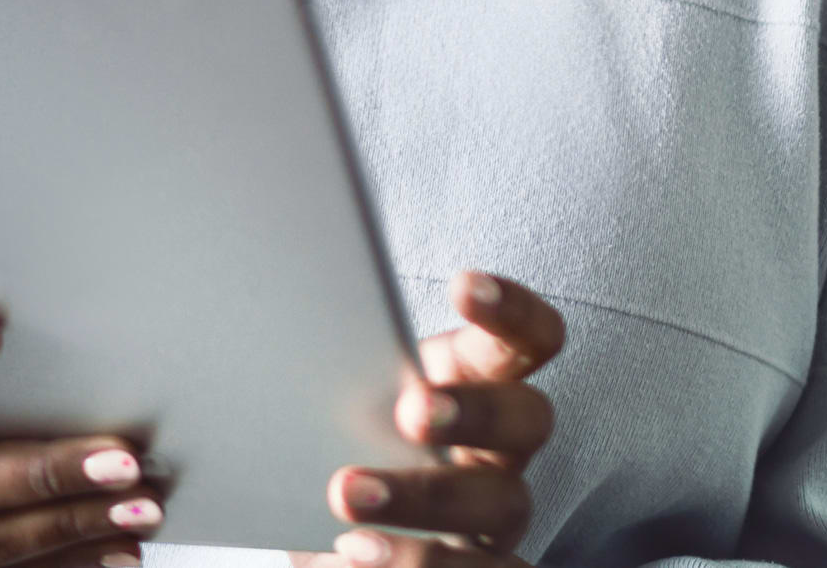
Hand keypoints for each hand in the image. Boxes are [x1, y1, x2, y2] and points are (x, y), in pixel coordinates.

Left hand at [321, 272, 566, 567]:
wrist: (320, 530)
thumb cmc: (339, 447)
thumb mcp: (342, 403)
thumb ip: (343, 372)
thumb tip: (296, 322)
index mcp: (479, 382)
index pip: (530, 338)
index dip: (512, 311)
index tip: (463, 287)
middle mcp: (503, 448)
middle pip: (528, 418)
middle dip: (474, 410)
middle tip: (408, 411)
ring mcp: (498, 518)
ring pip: (502, 507)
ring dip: (427, 503)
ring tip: (347, 499)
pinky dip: (414, 565)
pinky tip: (349, 557)